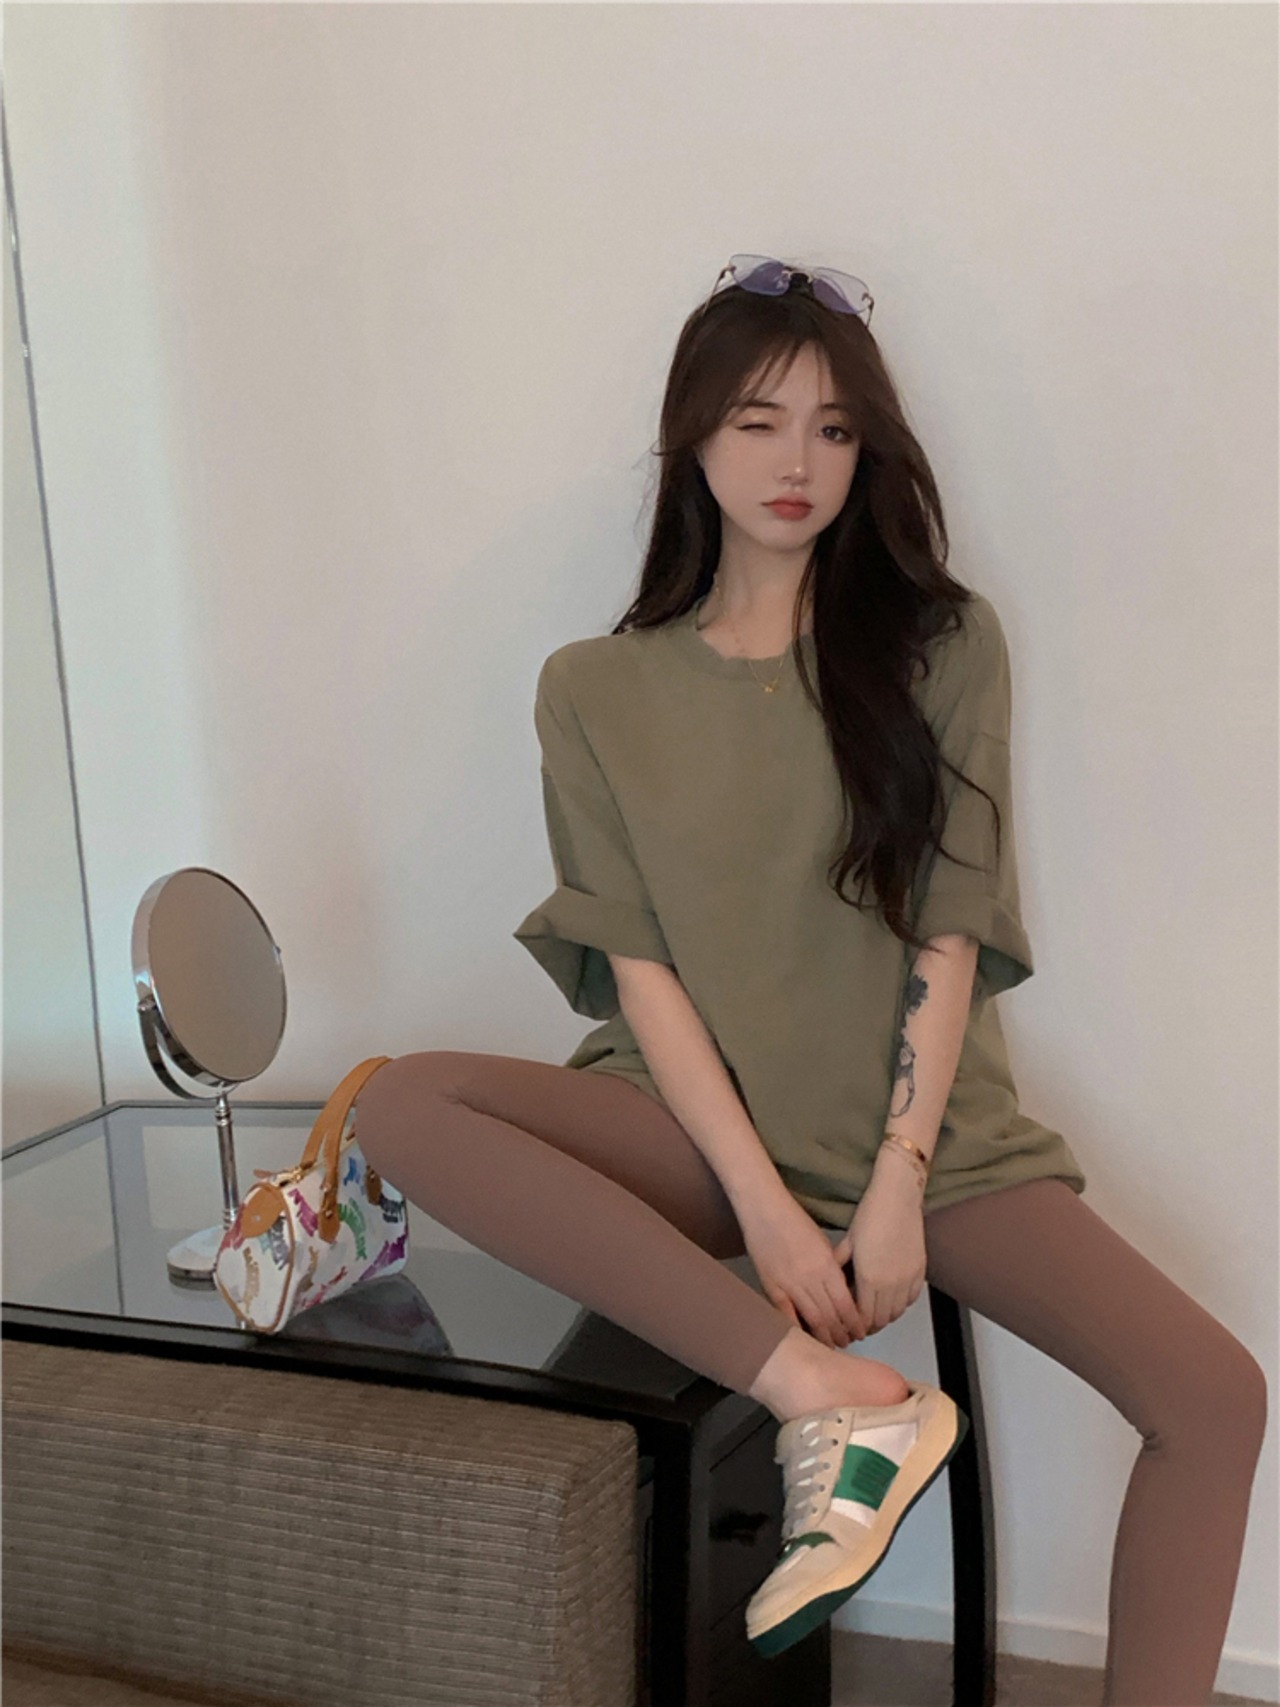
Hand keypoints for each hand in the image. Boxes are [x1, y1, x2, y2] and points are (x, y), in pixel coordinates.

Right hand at [738, 1189, 868, 1348]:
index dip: (854, 1323)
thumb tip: (840, 1291)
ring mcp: (790, 1284)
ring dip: (824, 1336)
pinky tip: (806, 1340)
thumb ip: (831, 1268)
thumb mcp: (822, 1243)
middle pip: (831, 1316)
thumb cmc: (796, 1222)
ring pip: (812, 1319)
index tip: (860, 1332)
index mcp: (827, 1265)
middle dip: (842, 1333)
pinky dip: (798, 1330)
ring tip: (832, 1346)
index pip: (846, 1305)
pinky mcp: (771, 1287)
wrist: (764, 1211)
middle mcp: (811, 1278)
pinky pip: (786, 1316)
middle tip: (848, 1342)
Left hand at [830, 1156, 926, 1334]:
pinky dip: (901, 1304)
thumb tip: (830, 1280)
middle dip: (869, 1324)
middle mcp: (891, 1282)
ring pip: (897, 1312)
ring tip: (874, 1311)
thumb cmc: (871, 1214)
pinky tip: (892, 1298)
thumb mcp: (848, 1240)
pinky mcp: (920, 1270)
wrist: (898, 1197)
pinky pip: (911, 1298)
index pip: (864, 1317)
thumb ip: (839, 1265)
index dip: (855, 1325)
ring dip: (885, 1315)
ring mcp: (908, 1277)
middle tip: (859, 1322)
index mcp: (870, 1277)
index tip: (850, 1324)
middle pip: (881, 1319)